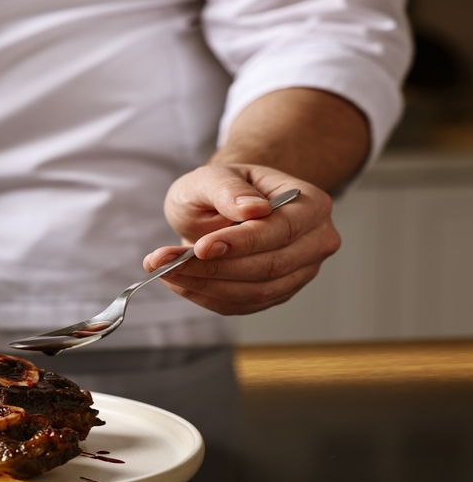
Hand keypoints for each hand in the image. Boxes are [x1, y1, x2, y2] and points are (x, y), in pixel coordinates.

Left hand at [142, 164, 340, 314]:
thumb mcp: (215, 176)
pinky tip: (179, 282)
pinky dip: (207, 296)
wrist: (221, 207)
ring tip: (165, 270)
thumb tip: (253, 209)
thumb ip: (229, 189)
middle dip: (216, 268)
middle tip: (168, 262)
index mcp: (311, 204)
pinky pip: (242, 305)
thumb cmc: (222, 188)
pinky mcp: (277, 293)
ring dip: (206, 285)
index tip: (201, 247)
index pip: (282, 229)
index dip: (242, 242)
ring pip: (255, 291)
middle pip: (270, 266)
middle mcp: (315, 241)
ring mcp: (300, 272)